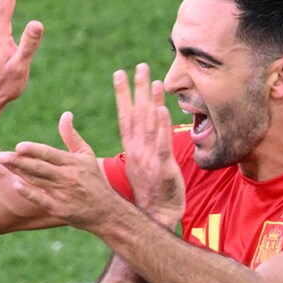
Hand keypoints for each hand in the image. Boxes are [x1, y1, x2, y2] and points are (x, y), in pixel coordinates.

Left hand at [0, 113, 117, 232]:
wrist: (106, 211)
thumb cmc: (94, 180)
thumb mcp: (86, 156)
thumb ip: (72, 136)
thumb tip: (65, 114)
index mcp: (73, 162)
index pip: (50, 154)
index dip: (34, 150)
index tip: (19, 146)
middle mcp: (67, 177)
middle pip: (39, 167)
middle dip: (19, 161)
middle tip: (1, 155)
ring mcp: (63, 193)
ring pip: (36, 180)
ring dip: (19, 172)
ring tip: (4, 163)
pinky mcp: (59, 209)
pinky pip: (40, 199)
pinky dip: (28, 192)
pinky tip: (15, 184)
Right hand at [114, 64, 183, 229]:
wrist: (154, 215)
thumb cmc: (147, 193)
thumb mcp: (136, 167)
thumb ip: (135, 148)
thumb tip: (134, 139)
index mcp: (131, 148)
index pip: (125, 115)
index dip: (123, 94)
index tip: (120, 73)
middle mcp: (137, 149)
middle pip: (136, 113)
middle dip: (137, 89)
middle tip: (139, 66)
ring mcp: (149, 157)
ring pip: (149, 124)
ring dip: (152, 101)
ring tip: (153, 79)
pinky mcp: (162, 166)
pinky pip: (161, 143)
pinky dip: (161, 126)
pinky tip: (162, 109)